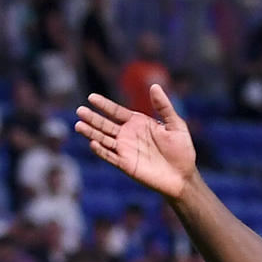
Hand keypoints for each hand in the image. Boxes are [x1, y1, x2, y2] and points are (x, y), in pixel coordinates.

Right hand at [75, 84, 199, 202]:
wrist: (183, 175)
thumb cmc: (182, 149)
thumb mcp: (175, 125)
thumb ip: (163, 106)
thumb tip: (154, 86)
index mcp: (138, 123)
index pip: (116, 111)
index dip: (104, 105)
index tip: (91, 97)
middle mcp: (128, 135)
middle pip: (105, 124)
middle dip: (92, 118)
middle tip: (80, 110)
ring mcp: (125, 150)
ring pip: (103, 139)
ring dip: (91, 133)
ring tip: (78, 125)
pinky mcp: (126, 164)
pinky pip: (110, 156)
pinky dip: (101, 151)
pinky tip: (93, 143)